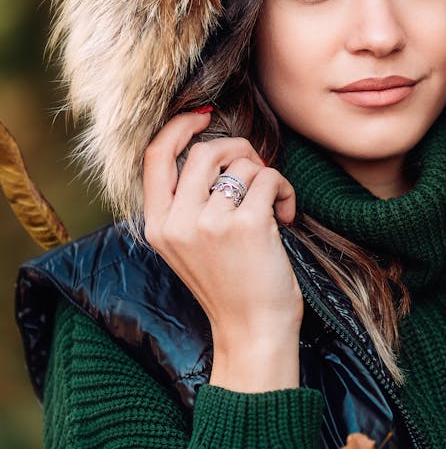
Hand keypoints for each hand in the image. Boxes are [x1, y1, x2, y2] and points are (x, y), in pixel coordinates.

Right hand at [143, 110, 303, 391]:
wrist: (252, 333)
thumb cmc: (229, 286)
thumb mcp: (188, 246)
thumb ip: (188, 202)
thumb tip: (214, 146)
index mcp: (157, 224)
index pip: (155, 156)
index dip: (178, 126)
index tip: (203, 115)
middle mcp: (177, 221)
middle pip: (205, 151)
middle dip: (239, 149)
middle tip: (258, 171)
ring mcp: (209, 223)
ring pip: (242, 163)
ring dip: (265, 176)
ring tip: (273, 205)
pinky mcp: (246, 225)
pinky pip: (269, 179)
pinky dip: (285, 191)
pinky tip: (287, 217)